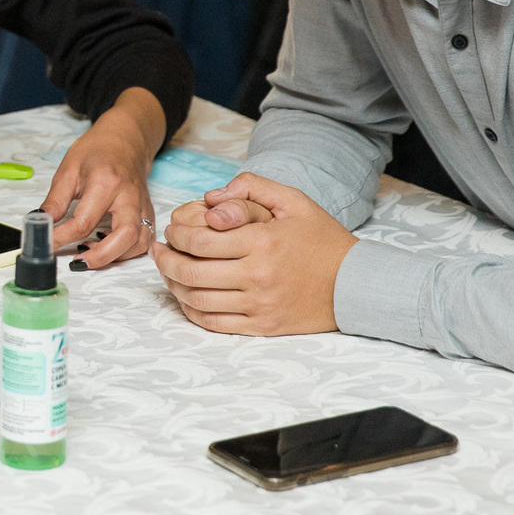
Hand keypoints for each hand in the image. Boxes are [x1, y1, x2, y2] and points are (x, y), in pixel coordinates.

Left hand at [39, 87, 164, 266]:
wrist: (125, 140)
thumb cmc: (96, 151)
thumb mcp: (68, 170)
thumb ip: (55, 201)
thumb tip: (40, 224)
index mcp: (106, 182)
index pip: (85, 220)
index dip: (63, 237)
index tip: (48, 244)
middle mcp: (129, 196)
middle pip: (125, 236)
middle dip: (100, 256)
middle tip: (77, 262)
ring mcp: (143, 206)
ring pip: (140, 242)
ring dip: (116, 256)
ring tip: (89, 252)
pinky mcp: (148, 213)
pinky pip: (143, 240)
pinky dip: (127, 251)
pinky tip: (105, 245)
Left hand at [147, 173, 354, 334]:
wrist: (355, 285)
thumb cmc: (322, 240)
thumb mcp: (294, 201)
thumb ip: (253, 188)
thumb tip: (211, 196)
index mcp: (263, 242)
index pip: (199, 241)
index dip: (175, 235)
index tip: (170, 230)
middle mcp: (258, 276)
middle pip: (191, 272)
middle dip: (165, 260)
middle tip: (157, 251)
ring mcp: (259, 305)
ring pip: (197, 300)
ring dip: (173, 285)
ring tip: (166, 271)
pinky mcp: (262, 326)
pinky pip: (214, 323)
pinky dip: (192, 311)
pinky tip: (185, 297)